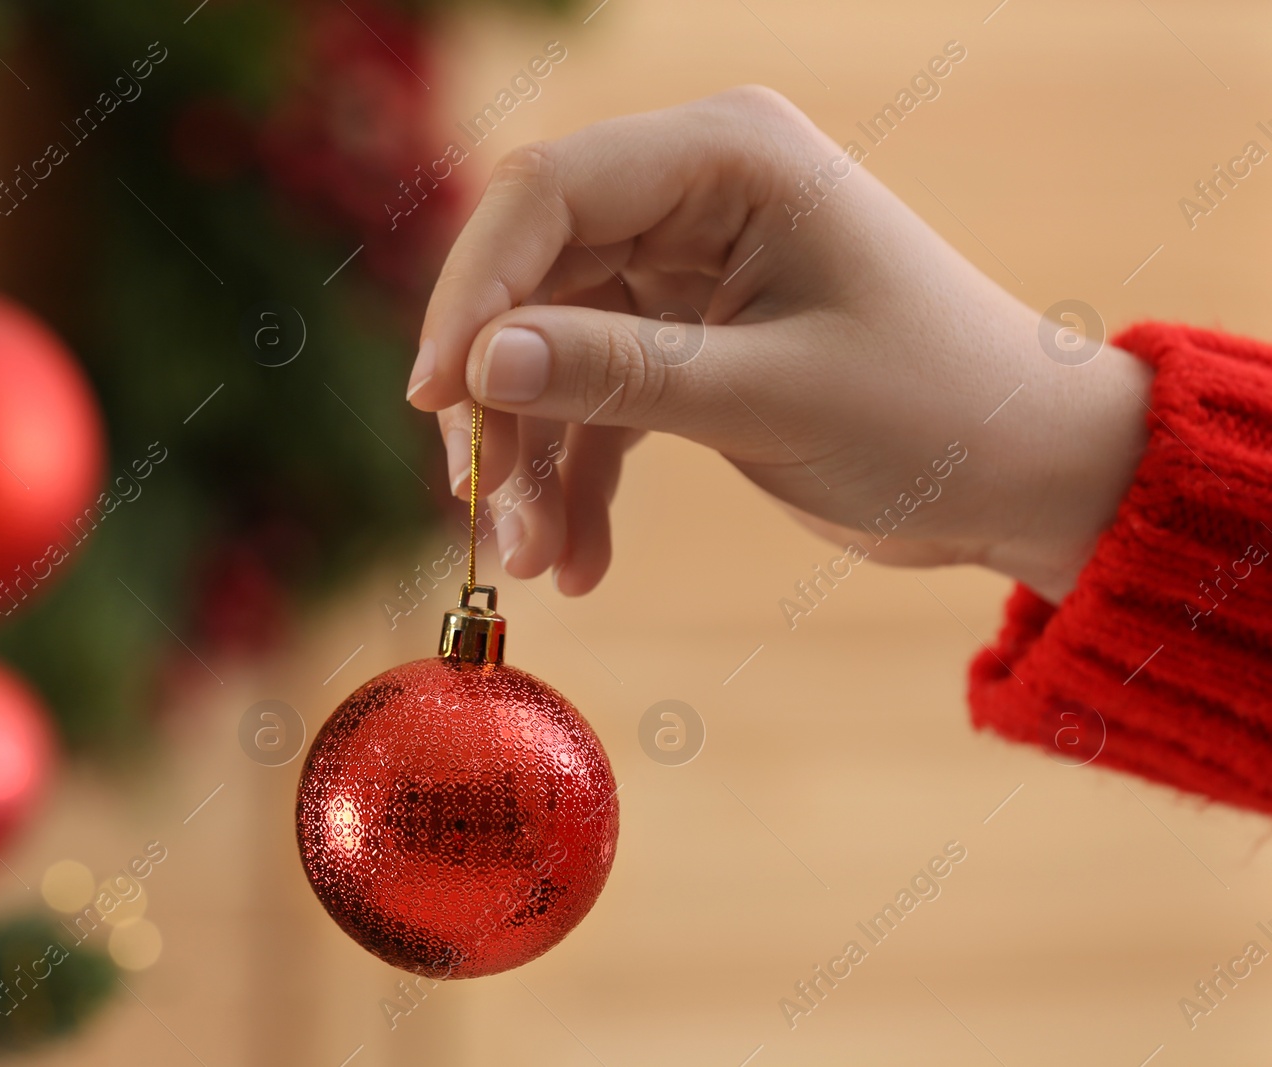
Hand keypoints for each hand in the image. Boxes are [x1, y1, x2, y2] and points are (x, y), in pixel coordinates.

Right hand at [407, 87, 1151, 600]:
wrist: (1026, 476)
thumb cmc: (934, 413)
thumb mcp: (768, 397)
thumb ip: (618, 373)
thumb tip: (477, 369)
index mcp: (729, 158)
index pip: (546, 193)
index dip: (473, 292)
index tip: (435, 400)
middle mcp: (696, 194)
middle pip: (534, 279)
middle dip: (503, 403)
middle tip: (483, 510)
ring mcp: (689, 266)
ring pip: (554, 349)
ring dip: (535, 458)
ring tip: (534, 560)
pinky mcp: (689, 336)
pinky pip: (598, 397)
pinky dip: (580, 475)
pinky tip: (578, 559)